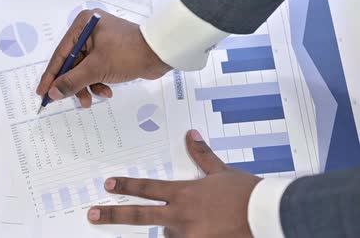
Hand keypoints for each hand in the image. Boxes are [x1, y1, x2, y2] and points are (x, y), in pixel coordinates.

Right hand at [36, 9, 170, 107]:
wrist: (161, 53)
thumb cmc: (127, 54)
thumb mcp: (97, 69)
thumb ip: (72, 81)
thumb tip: (53, 93)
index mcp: (82, 25)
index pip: (60, 54)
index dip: (51, 76)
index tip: (42, 93)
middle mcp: (89, 30)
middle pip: (72, 63)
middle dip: (74, 84)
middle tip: (69, 101)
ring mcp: (100, 41)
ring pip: (84, 69)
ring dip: (87, 86)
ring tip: (91, 100)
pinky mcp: (110, 52)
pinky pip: (96, 70)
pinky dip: (98, 82)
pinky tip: (107, 91)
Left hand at [87, 130, 261, 237]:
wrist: (269, 215)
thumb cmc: (246, 192)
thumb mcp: (222, 172)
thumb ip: (203, 156)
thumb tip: (191, 135)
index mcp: (185, 193)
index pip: (147, 188)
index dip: (126, 184)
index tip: (107, 184)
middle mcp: (182, 215)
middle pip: (140, 216)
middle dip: (113, 215)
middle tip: (92, 214)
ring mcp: (190, 235)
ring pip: (166, 235)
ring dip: (172, 231)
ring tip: (192, 224)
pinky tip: (196, 232)